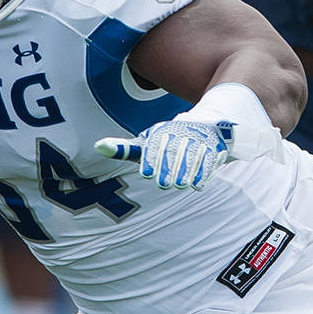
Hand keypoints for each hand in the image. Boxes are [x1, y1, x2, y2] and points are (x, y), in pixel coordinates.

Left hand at [96, 119, 232, 189]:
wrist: (203, 128)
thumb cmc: (165, 142)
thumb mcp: (145, 144)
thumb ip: (125, 149)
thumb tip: (99, 146)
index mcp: (162, 130)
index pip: (155, 144)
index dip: (151, 159)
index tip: (147, 174)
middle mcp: (180, 132)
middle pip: (174, 150)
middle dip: (170, 167)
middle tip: (164, 183)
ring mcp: (198, 139)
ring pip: (192, 155)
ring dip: (186, 171)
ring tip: (180, 184)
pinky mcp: (214, 148)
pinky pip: (209, 160)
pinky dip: (203, 172)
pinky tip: (196, 185)